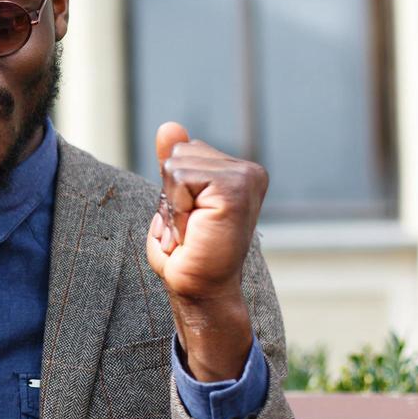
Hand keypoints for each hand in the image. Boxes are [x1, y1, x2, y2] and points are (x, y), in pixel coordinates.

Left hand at [145, 123, 266, 380]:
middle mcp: (248, 171)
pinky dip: (177, 207)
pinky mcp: (236, 188)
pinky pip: (182, 177)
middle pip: (179, 152)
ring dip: (173, 203)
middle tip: (190, 229)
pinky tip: (195, 230)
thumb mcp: (174, 202)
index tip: (191, 221)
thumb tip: (169, 126)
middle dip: (171, 194)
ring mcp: (246, 177)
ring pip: (178, 163)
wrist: (201, 292)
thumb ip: (173, 163)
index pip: (183, 151)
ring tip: (192, 232)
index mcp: (238, 172)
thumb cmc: (188, 256)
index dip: (173, 189)